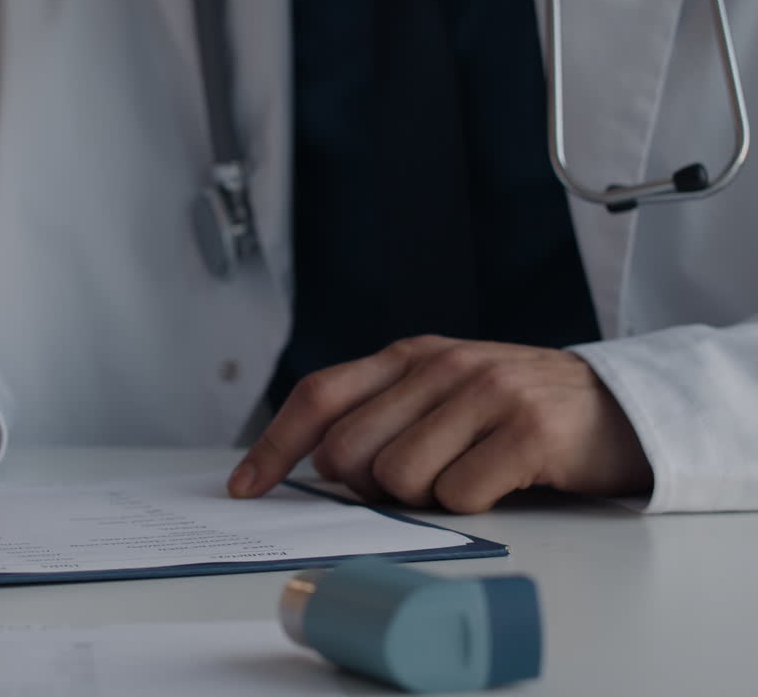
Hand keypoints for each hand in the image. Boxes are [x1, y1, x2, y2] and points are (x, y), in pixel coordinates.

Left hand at [228, 335, 651, 511]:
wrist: (616, 408)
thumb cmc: (513, 409)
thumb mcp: (442, 392)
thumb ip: (382, 413)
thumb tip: (316, 466)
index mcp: (409, 356)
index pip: (319, 397)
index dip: (274, 445)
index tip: (245, 486)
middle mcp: (441, 366)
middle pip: (349, 452)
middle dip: (367, 486)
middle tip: (417, 477)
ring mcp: (486, 393)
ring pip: (399, 480)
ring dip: (426, 497)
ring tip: (468, 471)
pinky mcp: (527, 430)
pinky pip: (459, 497)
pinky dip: (473, 504)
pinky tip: (503, 479)